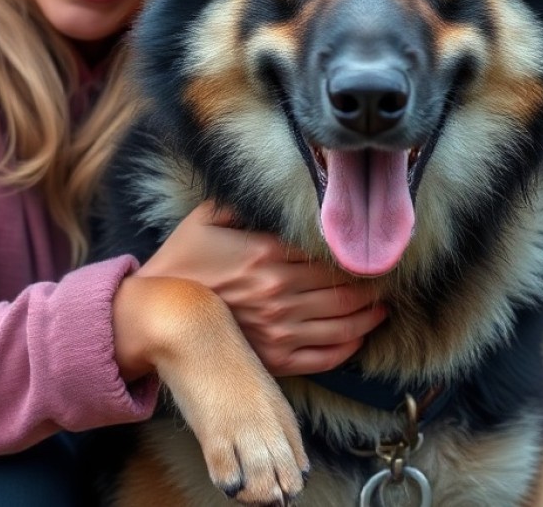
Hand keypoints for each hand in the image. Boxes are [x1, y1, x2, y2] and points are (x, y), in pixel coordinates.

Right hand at [135, 201, 386, 375]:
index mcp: (264, 254)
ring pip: (345, 321)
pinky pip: (327, 355)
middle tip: (386, 275)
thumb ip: (241, 201)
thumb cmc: (180, 262)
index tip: (369, 246)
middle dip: (371, 282)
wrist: (156, 315)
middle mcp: (278, 292)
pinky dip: (351, 345)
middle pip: (344, 286)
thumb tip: (267, 184)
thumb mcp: (204, 218)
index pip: (327, 252)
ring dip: (371, 313)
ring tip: (382, 304)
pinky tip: (359, 334)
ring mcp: (279, 329)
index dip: (354, 250)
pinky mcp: (276, 358)